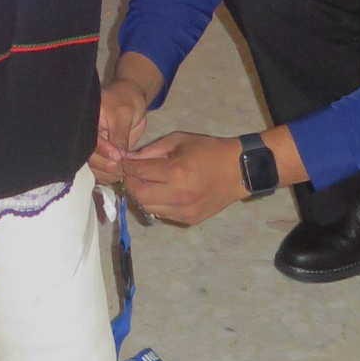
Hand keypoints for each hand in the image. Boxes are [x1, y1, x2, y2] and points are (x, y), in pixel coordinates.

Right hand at [90, 79, 147, 186]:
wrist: (131, 100)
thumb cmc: (126, 100)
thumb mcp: (123, 114)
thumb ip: (120, 136)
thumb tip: (118, 157)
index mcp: (86, 121)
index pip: (91, 140)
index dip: (103, 150)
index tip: (118, 156)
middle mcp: (86, 135)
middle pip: (88, 156)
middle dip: (105, 164)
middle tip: (121, 167)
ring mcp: (93, 145)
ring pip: (93, 165)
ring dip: (107, 173)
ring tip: (122, 172)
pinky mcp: (100, 154)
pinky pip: (99, 168)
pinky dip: (108, 175)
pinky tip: (118, 175)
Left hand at [120, 130, 244, 225]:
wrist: (237, 170)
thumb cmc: (208, 150)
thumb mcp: (178, 140)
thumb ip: (152, 150)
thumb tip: (129, 159)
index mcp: (176, 171)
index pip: (139, 172)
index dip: (126, 167)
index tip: (122, 162)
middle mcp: (178, 194)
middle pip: (139, 194)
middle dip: (131, 183)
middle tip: (132, 174)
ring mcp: (184, 210)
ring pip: (148, 207)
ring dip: (142, 195)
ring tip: (146, 183)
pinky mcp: (189, 219)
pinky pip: (162, 214)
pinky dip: (157, 204)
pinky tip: (163, 192)